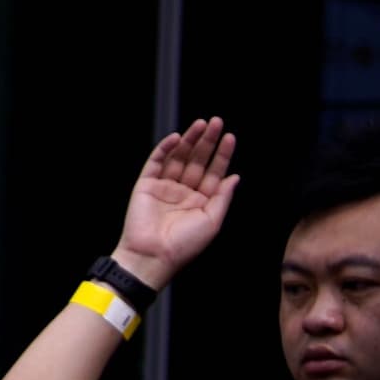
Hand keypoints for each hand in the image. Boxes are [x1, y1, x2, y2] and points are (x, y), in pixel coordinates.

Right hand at [109, 119, 239, 288]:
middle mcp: (183, 191)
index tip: (230, 138)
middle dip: (207, 141)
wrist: (153, 256)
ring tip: (200, 124)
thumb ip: (223, 197)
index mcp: (201, 201)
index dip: (222, 155)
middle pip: (197, 160)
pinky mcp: (146, 185)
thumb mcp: (213, 221)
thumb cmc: (183, 245)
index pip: (214, 171)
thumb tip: (234, 177)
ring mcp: (164, 187)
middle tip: (216, 123)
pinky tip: (176, 138)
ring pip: (179, 157)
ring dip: (189, 140)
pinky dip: (165, 149)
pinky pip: (156, 163)